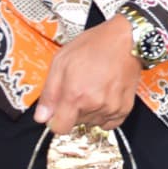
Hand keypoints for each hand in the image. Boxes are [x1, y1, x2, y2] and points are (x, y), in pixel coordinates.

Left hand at [33, 18, 143, 133]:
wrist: (125, 40)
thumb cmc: (95, 46)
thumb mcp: (61, 61)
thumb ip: (49, 93)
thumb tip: (41, 116)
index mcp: (75, 94)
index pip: (60, 128)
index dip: (55, 120)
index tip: (57, 112)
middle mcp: (94, 104)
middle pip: (76, 123)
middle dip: (73, 110)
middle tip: (79, 88)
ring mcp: (111, 108)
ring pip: (92, 122)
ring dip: (89, 111)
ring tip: (93, 88)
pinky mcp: (124, 108)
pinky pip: (108, 123)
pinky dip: (104, 114)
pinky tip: (103, 97)